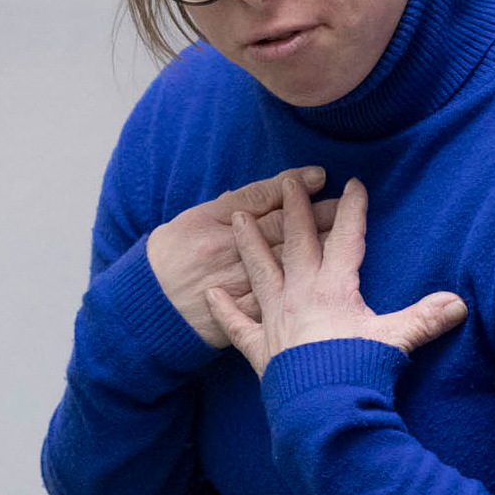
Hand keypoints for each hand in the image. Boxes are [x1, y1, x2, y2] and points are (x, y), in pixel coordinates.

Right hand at [146, 166, 338, 347]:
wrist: (147, 302)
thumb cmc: (173, 253)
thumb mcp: (198, 216)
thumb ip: (240, 202)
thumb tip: (281, 186)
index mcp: (216, 224)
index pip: (262, 200)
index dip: (293, 188)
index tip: (321, 176)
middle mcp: (227, 252)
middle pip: (280, 232)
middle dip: (318, 218)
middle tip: (347, 205)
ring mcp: (232, 285)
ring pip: (282, 266)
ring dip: (315, 254)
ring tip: (345, 240)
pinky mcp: (234, 318)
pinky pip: (269, 306)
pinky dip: (294, 297)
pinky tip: (322, 290)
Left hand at [206, 174, 466, 376]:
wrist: (322, 410)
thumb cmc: (359, 371)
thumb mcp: (397, 340)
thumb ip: (426, 318)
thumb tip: (460, 304)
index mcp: (335, 288)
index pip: (346, 238)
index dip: (352, 210)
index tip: (354, 184)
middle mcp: (300, 295)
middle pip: (296, 243)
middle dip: (294, 210)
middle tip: (288, 182)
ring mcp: (276, 320)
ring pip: (259, 271)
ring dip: (249, 244)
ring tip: (237, 218)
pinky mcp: (260, 348)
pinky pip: (237, 325)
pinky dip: (224, 310)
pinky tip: (208, 295)